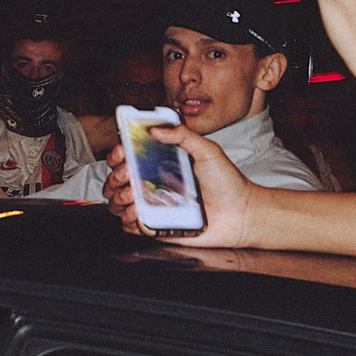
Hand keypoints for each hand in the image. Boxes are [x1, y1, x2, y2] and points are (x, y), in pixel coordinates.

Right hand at [106, 124, 250, 246]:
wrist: (241, 214)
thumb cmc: (227, 184)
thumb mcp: (208, 151)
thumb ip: (183, 136)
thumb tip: (156, 128)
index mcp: (161, 164)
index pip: (129, 156)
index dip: (119, 153)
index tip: (122, 150)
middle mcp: (153, 184)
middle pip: (117, 179)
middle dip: (115, 175)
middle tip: (128, 172)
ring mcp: (153, 205)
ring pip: (118, 202)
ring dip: (118, 196)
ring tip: (133, 193)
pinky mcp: (156, 226)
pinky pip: (130, 225)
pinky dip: (127, 218)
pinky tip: (137, 211)